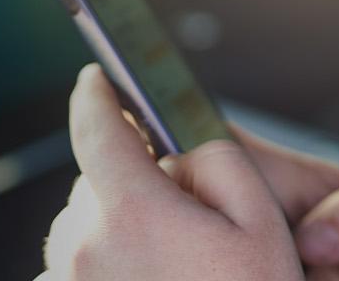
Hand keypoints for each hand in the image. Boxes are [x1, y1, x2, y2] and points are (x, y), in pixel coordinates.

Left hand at [38, 64, 302, 279]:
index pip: (96, 125)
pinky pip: (79, 272)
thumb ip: (214, 160)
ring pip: (86, 230)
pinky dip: (107, 269)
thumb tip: (176, 151)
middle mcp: (84, 246)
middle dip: (133, 187)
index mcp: (131, 210)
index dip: (98, 93)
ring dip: (118, 232)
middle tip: (187, 220)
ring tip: (175, 269)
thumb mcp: (259, 220)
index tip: (99, 79)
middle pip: (96, 185)